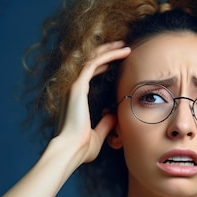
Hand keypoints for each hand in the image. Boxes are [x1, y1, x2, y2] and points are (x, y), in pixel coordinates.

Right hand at [56, 41, 130, 163]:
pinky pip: (94, 62)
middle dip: (106, 52)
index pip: (89, 74)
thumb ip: (106, 124)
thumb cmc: (81, 148)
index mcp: (76, 98)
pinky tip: (122, 52)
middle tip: (123, 46)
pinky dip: (109, 55)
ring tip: (125, 46)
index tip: (117, 60)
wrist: (71, 150)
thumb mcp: (99, 135)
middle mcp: (73, 89)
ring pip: (93, 58)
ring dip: (109, 50)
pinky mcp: (77, 85)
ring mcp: (74, 86)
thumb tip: (114, 116)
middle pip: (90, 62)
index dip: (103, 64)